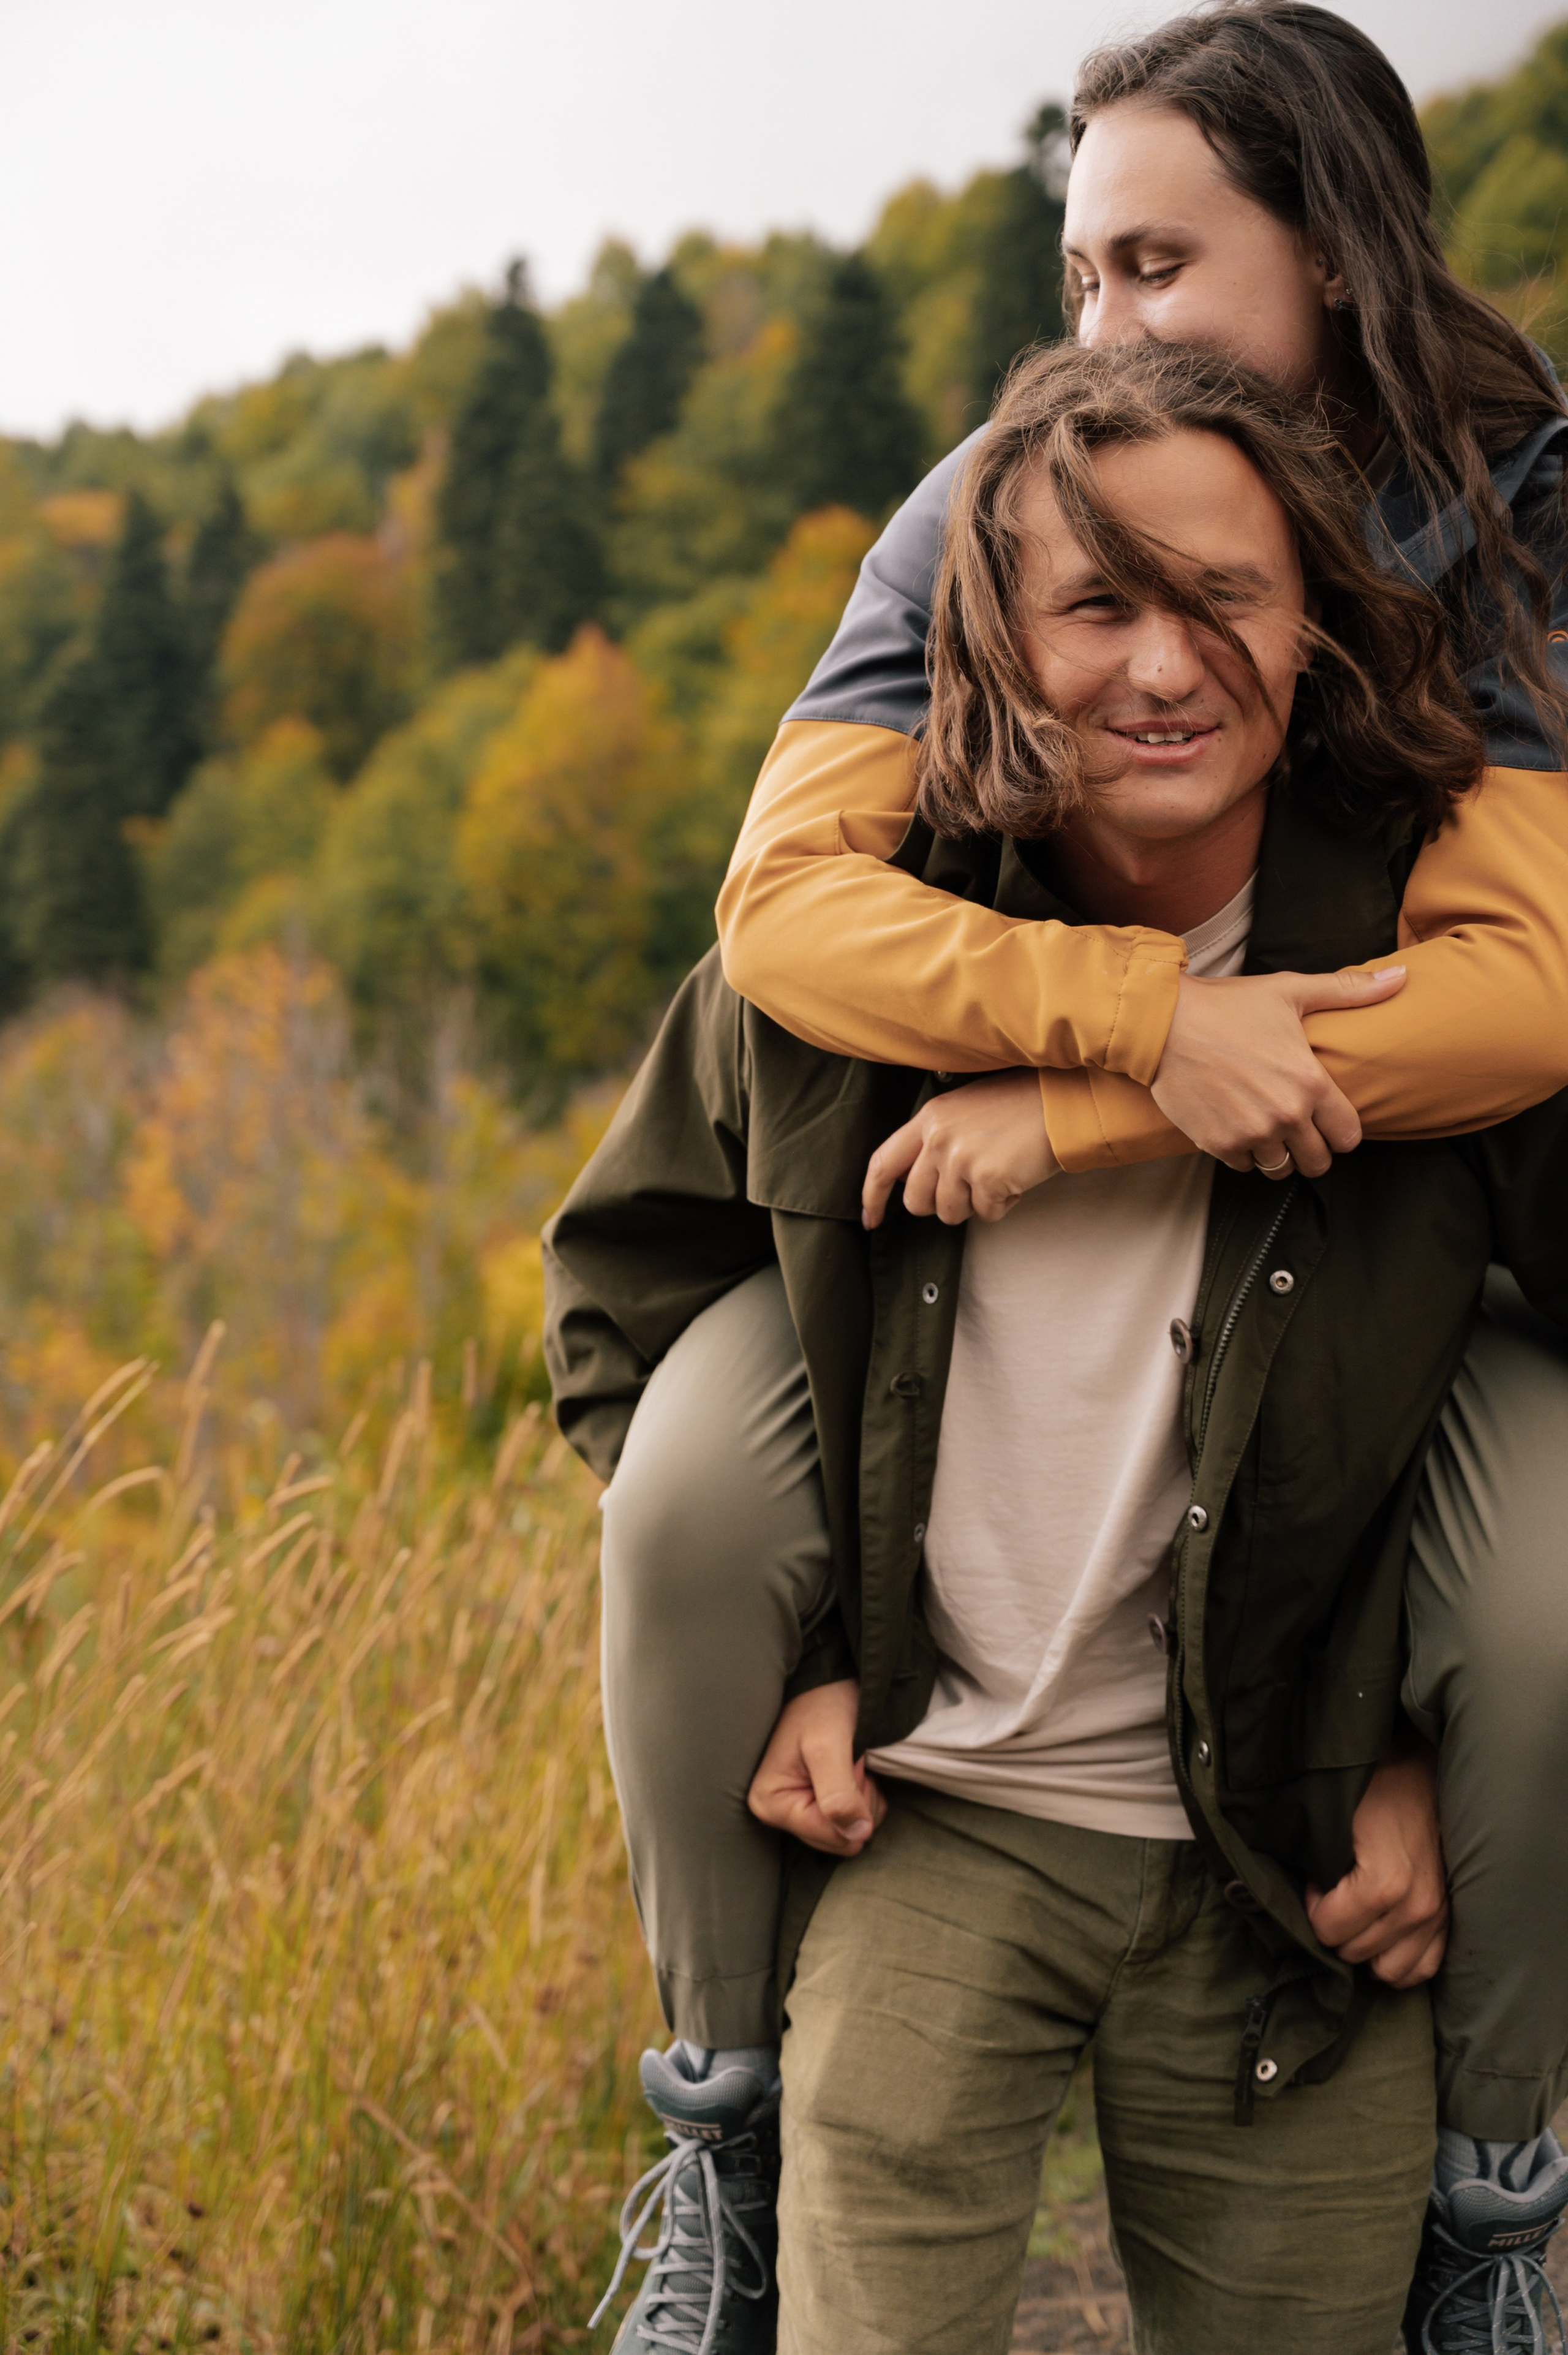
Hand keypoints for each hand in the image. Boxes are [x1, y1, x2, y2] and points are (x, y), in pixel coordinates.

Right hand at [747, 1680, 886, 1856]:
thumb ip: (839, 1794)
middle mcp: (778, 1812)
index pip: (831, 1837)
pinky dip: (864, 1795)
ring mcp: (796, 1809)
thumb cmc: (823, 1705)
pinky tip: (853, 1768)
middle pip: (840, 1840)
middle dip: (857, 1802)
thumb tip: (857, 1835)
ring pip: (850, 1832)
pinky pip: (854, 1821)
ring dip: (863, 1796)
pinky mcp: (815, 1803)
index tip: (848, 1765)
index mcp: (771, 1804)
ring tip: (851, 1761)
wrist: (829, 1680)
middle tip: (851, 1762)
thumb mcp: (829, 1746)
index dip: (853, 1805)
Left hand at [862, 1071, 1057, 1229]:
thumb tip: (916, 1180)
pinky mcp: (988, 1179)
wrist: (1064, 1101)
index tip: (872, 1219)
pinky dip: (1004, 1203)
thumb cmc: (1021, 1105)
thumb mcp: (965, 1109)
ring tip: (999, 1172)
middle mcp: (938, 1138)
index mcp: (929, 1118)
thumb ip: (935, 1139)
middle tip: (971, 1187)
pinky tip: (1017, 1176)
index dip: (873, 1196)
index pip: (884, 1163)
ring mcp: (961, 1159)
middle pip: (917, 1202)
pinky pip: (987, 1214)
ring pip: (951, 1213)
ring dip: (976, 1203)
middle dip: (942, 1204)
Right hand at [1152, 965, 1406, 1178]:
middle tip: (1300, 1131)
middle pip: (1318, 1162)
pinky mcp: (1218, 1144)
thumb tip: (1402, 976)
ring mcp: (1250, 1134)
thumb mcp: (1291, 991)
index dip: (1342, 1132)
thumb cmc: (1227, 1004)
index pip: (1349, 1136)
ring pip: (1280, 1169)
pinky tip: (1238, 1127)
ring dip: (1278, 1154)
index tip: (1329, 1122)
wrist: (1162, 1023)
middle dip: (1313, 1149)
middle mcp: (1285, 1115)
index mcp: (1310, 1083)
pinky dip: (1243, 1154)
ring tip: (1268, 1131)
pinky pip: (1244, 1167)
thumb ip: (1349, 991)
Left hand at [1304, 1733, 1447, 1987]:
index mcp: (1385, 1884)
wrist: (1420, 1772)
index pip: (1328, 1930)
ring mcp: (1439, 1917)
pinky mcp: (1453, 1919)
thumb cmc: (1374, 1788)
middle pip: (1355, 1952)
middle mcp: (1417, 1908)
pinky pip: (1423, 1968)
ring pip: (1389, 1971)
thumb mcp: (1333, 1821)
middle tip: (1336, 1892)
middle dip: (1336, 1925)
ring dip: (1366, 1948)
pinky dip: (1398, 1958)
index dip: (1313, 1906)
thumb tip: (1305, 1897)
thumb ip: (1315, 1866)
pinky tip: (1383, 1933)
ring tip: (1358, 1913)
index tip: (1318, 1880)